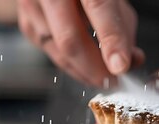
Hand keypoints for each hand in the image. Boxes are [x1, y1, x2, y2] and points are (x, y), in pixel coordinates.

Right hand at [17, 0, 144, 86]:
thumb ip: (122, 26)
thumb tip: (131, 61)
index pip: (98, 7)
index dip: (111, 39)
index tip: (121, 66)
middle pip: (70, 38)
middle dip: (95, 68)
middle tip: (114, 81)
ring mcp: (32, 6)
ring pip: (59, 52)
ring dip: (85, 71)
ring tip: (104, 74)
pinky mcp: (26, 23)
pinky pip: (52, 53)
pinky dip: (72, 64)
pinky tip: (85, 63)